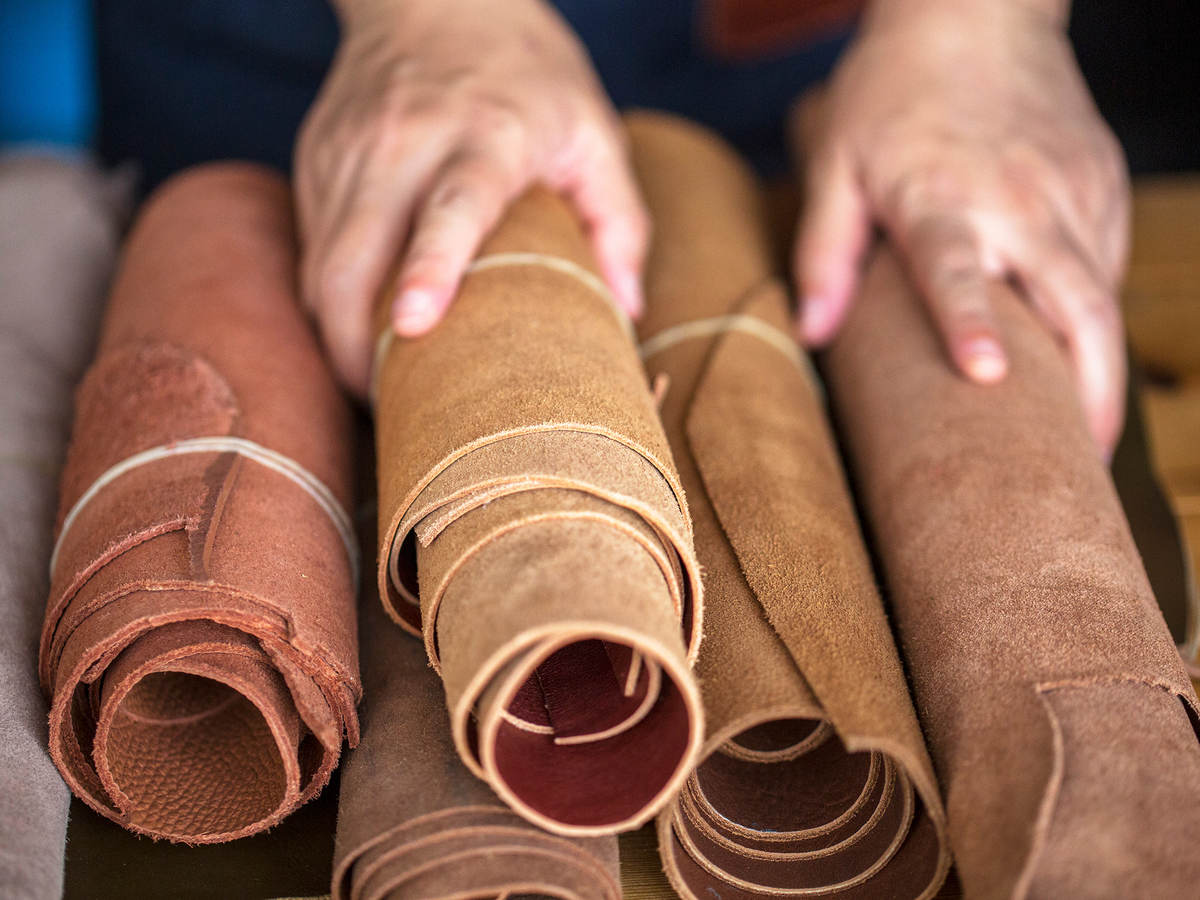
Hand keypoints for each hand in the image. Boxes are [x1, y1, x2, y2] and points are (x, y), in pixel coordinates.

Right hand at [295, 0, 646, 394]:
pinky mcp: (315, 159)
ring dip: (337, 335)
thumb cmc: (526, 71)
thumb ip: (619, 220)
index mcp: (484, 137)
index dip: (430, 270)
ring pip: (320, 267)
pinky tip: (357, 325)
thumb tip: (626, 312)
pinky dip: (330, 299)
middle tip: (387, 404)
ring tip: (372, 382)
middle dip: (355, 347)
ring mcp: (348, 152)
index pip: (449, 209)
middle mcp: (403, 144)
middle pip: (353, 259)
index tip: (414, 326)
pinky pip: (312, 250)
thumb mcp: (594, 129)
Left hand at [794, 0, 1129, 454]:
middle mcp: (1020, 199)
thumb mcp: (837, 160)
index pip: (960, 270)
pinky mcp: (1102, 185)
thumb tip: (813, 334)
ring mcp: (1071, 191)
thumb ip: (825, 250)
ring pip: (1102, 296)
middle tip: (1081, 462)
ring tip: (1084, 436)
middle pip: (1075, 304)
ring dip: (1100, 369)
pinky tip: (1077, 355)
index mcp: (943, 196)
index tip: (987, 380)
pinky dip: (1095, 319)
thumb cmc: (893, 90)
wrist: (977, 10)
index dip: (972, 325)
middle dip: (1089, 390)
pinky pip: (1105, 266)